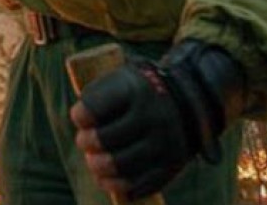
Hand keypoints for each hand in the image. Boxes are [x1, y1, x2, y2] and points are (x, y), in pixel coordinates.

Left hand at [69, 40, 245, 199]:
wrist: (186, 100)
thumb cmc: (136, 92)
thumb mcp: (118, 80)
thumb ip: (95, 98)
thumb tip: (80, 124)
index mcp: (135, 90)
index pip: (94, 109)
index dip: (80, 116)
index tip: (80, 117)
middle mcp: (152, 116)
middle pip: (105, 139)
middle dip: (86, 143)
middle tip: (83, 141)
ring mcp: (164, 142)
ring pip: (121, 164)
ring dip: (99, 167)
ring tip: (93, 163)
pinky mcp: (172, 164)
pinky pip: (141, 183)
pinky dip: (119, 186)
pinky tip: (106, 180)